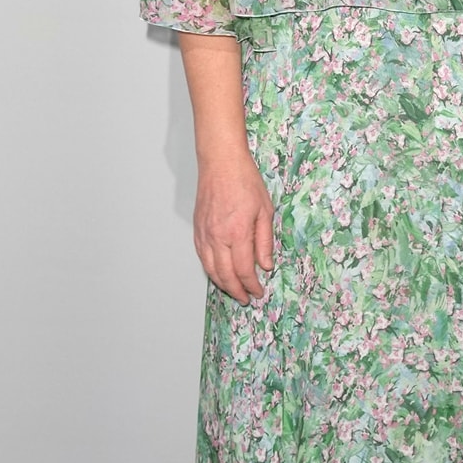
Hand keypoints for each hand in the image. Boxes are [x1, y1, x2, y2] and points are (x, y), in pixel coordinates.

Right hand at [193, 151, 273, 302]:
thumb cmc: (244, 181)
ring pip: (210, 269)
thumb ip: (264, 241)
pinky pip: (202, 256)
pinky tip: (218, 273)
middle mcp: (218, 237)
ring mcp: (204, 234)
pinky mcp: (197, 229)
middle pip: (225, 275)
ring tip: (233, 291)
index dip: (251, 285)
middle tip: (246, 299)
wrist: (221, 163)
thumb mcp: (265, 210)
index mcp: (237, 233)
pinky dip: (210, 270)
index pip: (243, 270)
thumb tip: (265, 265)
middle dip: (236, 291)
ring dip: (222, 284)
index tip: (258, 292)